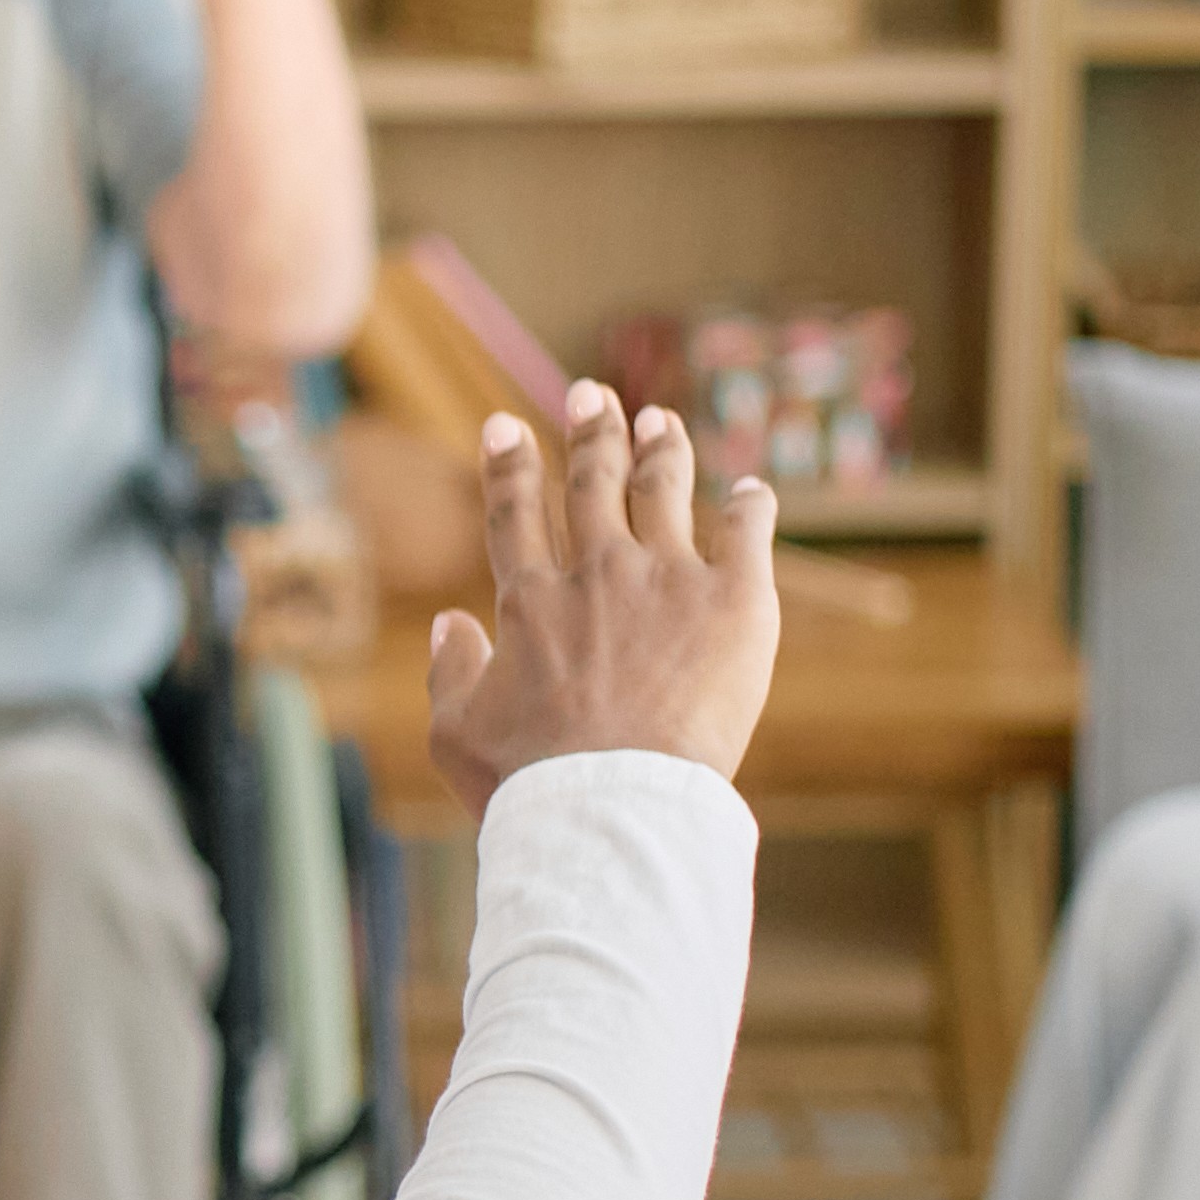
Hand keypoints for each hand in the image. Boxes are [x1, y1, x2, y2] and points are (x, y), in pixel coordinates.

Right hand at [421, 385, 782, 808]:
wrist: (614, 805)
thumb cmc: (529, 783)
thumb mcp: (457, 732)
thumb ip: (450, 671)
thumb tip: (447, 624)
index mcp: (530, 601)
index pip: (515, 512)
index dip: (509, 464)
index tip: (506, 426)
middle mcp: (597, 571)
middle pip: (593, 481)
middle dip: (592, 430)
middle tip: (592, 393)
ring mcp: (667, 579)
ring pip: (663, 489)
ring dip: (661, 448)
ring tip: (660, 422)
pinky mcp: (734, 602)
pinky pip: (745, 533)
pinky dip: (749, 508)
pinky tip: (751, 492)